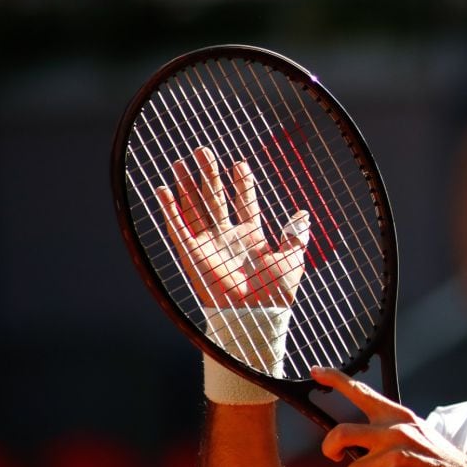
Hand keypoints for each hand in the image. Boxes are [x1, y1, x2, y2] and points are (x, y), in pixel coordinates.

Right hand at [155, 146, 309, 307]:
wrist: (255, 315)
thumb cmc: (276, 292)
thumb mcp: (291, 259)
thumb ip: (296, 236)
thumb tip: (303, 214)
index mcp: (251, 236)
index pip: (244, 202)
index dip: (241, 183)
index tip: (239, 164)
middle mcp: (227, 237)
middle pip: (214, 199)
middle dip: (209, 175)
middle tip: (203, 151)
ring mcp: (209, 244)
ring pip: (194, 208)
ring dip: (187, 186)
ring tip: (180, 162)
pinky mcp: (192, 254)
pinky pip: (178, 228)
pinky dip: (170, 209)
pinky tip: (164, 189)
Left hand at [313, 367, 466, 466]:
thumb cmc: (439, 463)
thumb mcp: (417, 434)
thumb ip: (389, 432)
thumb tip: (356, 442)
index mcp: (398, 416)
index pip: (361, 392)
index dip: (334, 379)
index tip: (315, 371)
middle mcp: (394, 430)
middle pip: (340, 434)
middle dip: (330, 449)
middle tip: (336, 457)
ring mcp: (395, 452)